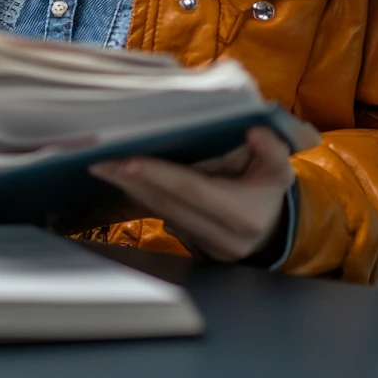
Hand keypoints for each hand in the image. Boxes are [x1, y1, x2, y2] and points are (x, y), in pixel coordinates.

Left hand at [89, 126, 294, 262]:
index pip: (191, 190)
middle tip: (98, 158)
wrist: (272, 228)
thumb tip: (254, 130)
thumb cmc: (269, 189)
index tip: (126, 161)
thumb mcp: (279, 168)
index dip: (158, 174)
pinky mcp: (192, 246)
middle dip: (130, 179)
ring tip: (101, 165)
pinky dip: (140, 196)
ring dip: (128, 188)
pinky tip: (120, 178)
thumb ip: (271, 149)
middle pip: (166, 203)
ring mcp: (205, 247)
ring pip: (159, 212)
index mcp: (243, 216)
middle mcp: (221, 238)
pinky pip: (161, 217)